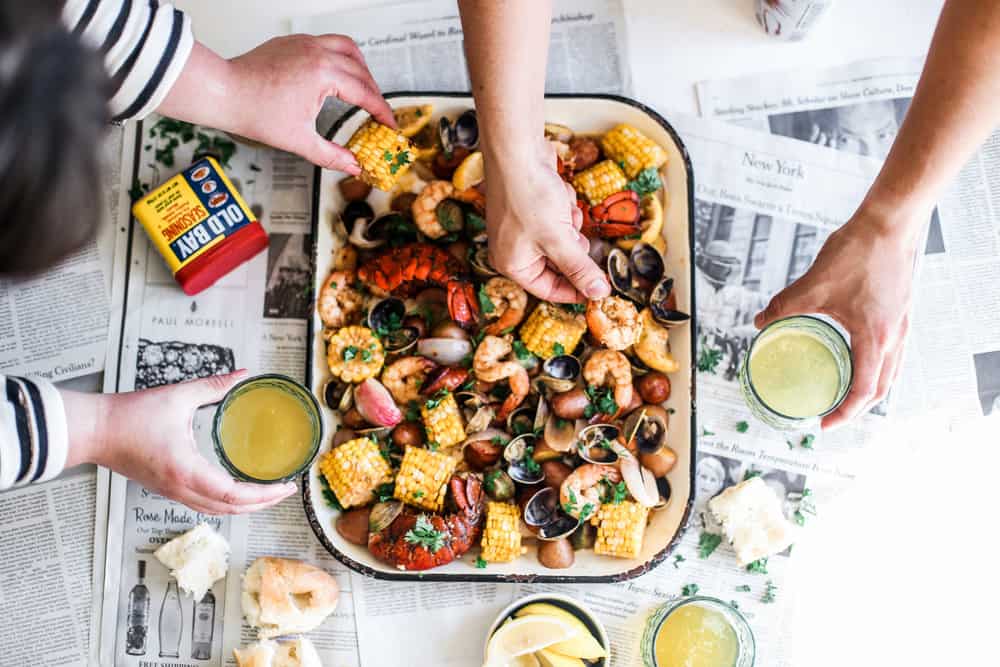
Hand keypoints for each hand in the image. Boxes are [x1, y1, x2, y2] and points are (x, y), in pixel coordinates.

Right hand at [65, 371, 295, 513]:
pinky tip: (236, 490)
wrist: (93, 430)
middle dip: (262, 504)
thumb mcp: (178, 396)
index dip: (263, 495)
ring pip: (215, 510)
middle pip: (229, 509)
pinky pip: (202, 503)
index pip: (233, 494)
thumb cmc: (128, 416)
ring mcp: (171, 491)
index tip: (285, 486)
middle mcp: (180, 487)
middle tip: (285, 491)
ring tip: (267, 493)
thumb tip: (242, 374)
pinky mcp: (165, 488)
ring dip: (244, 506)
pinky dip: (225, 502)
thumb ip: (214, 386)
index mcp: (186, 469)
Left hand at [160, 36, 394, 172]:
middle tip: (378, 113)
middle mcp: (317, 52)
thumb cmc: (254, 112)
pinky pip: (326, 42)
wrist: (222, 91)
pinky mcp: (292, 41)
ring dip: (361, 67)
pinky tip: (336, 75)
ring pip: (347, 47)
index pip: (365, 93)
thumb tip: (354, 168)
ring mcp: (304, 43)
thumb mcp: (299, 141)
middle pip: (361, 69)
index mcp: (323, 74)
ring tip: (364, 87)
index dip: (382, 112)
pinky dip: (340, 57)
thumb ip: (332, 156)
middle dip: (374, 91)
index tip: (390, 126)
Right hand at [484, 142, 610, 302]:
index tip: (601, 286)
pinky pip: (560, 219)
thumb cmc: (528, 195)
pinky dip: (565, 208)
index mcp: (512, 265)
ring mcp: (523, 228)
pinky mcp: (532, 208)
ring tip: (563, 209)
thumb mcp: (559, 239)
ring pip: (563, 240)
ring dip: (571, 225)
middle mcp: (514, 249)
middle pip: (558, 264)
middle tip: (575, 233)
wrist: (517, 150)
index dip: (577, 289)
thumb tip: (599, 294)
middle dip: (573, 246)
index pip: (550, 290)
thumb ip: (580, 269)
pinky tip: (558, 195)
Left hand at [753, 210, 919, 428]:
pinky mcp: (899, 313)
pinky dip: (874, 367)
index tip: (823, 423)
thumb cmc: (859, 252)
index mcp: (875, 338)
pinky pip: (890, 353)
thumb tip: (761, 322)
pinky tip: (855, 360)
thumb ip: (785, 306)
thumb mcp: (813, 284)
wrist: (889, 224)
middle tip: (830, 416)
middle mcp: (894, 337)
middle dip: (856, 409)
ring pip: (889, 372)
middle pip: (881, 388)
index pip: (863, 391)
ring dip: (867, 390)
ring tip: (842, 395)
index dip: (844, 413)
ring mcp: (900, 326)